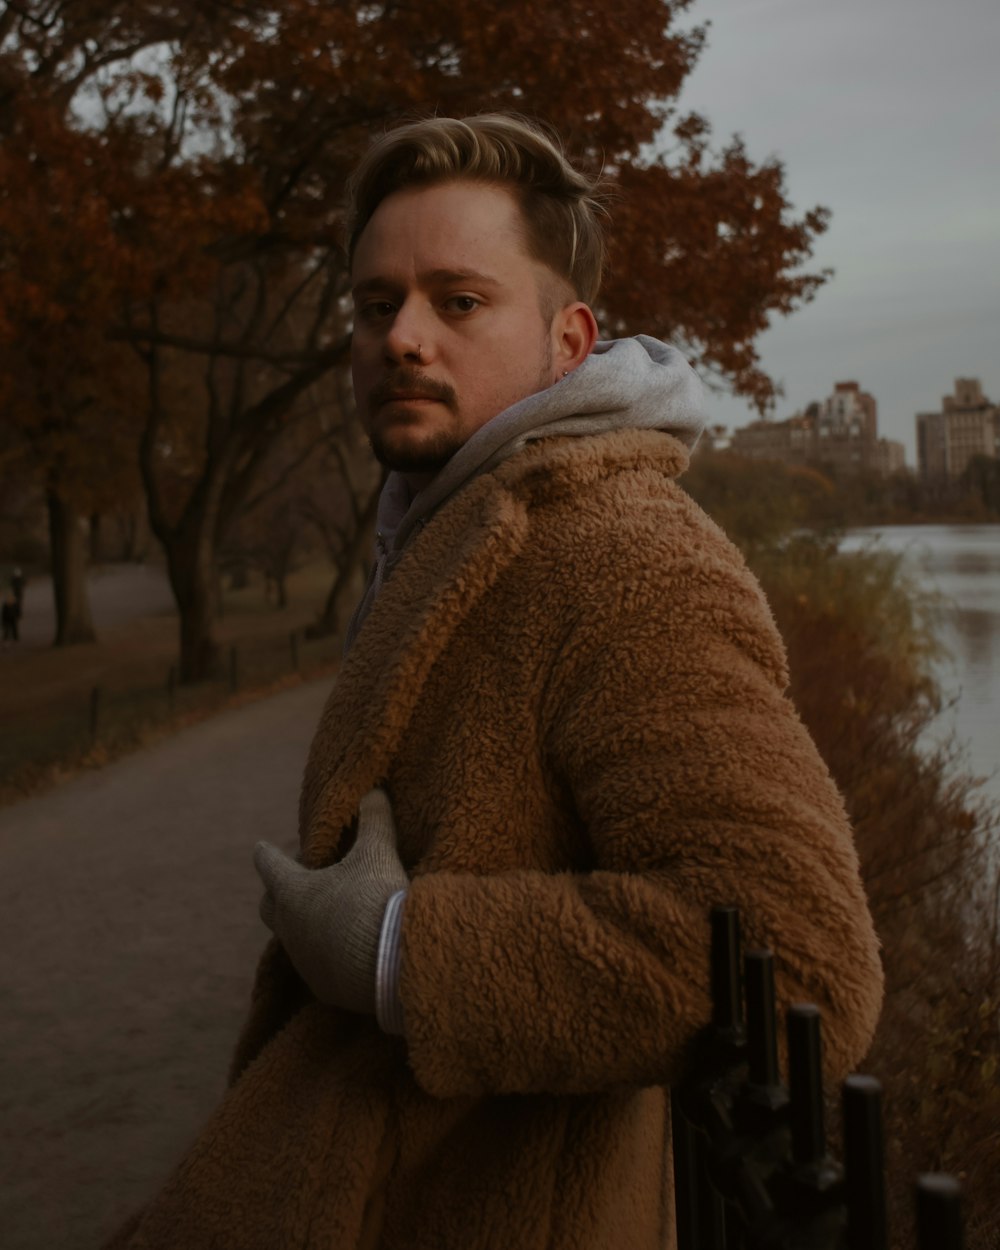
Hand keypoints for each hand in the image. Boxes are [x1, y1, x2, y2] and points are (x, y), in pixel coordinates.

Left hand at [254, 787, 408, 1013]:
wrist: (394, 962)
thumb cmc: (376, 899)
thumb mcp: (378, 852)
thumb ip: (374, 820)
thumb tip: (374, 791)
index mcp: (294, 891)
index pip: (269, 865)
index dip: (266, 854)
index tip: (260, 847)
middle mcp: (290, 927)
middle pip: (268, 906)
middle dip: (277, 890)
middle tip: (298, 878)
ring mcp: (303, 960)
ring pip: (291, 937)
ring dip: (302, 921)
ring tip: (327, 911)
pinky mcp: (323, 985)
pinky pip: (315, 964)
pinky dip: (323, 950)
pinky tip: (343, 946)